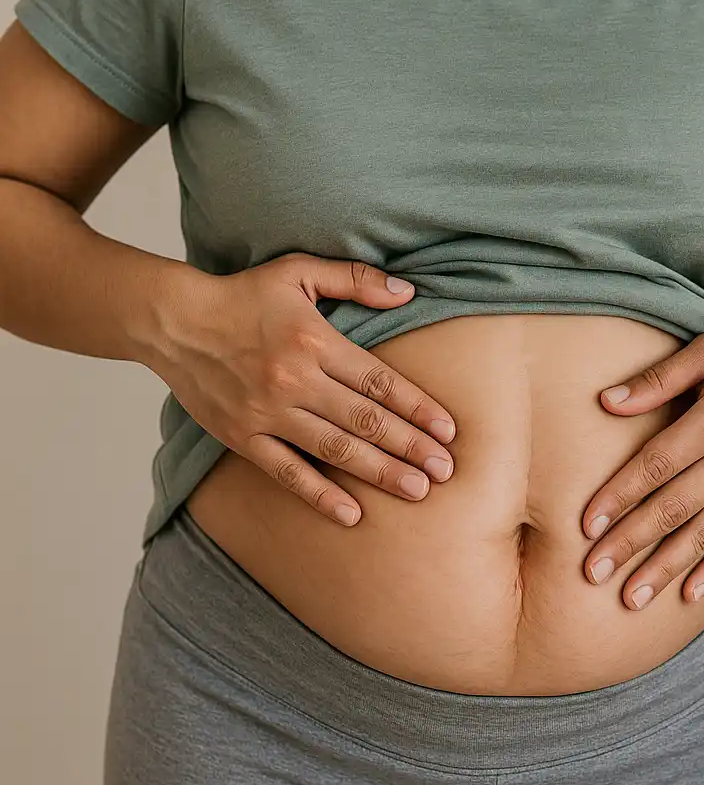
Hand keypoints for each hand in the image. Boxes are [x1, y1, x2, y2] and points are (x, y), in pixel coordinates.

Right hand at [149, 252, 456, 525]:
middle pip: (364, 419)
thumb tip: (408, 292)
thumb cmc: (243, 294)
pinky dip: (320, 495)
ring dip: (379, 473)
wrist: (174, 322)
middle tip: (446, 470)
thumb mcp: (299, 271)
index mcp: (314, 340)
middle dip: (410, 446)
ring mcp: (267, 413)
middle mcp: (294, 380)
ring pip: (335, 449)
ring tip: (417, 491)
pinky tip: (352, 514)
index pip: (378, 380)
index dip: (417, 407)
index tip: (448, 430)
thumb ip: (355, 279)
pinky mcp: (243, 438)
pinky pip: (288, 473)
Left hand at [580, 321, 703, 608]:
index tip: (586, 526)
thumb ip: (659, 380)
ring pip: (703, 536)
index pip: (655, 466)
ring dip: (665, 569)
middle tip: (592, 573)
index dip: (618, 497)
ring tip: (631, 599)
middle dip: (629, 544)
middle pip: (672, 509)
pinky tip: (689, 594)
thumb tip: (608, 401)